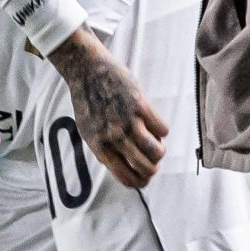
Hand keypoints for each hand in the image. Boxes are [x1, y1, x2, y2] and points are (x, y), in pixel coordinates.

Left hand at [50, 27, 167, 188]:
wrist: (86, 69)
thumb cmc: (88, 100)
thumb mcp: (89, 131)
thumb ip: (105, 149)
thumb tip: (127, 168)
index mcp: (100, 148)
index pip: (127, 178)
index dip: (142, 181)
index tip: (147, 175)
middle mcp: (114, 138)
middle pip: (147, 168)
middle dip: (154, 166)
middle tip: (153, 156)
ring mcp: (128, 122)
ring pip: (157, 152)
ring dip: (161, 150)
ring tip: (156, 141)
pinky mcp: (140, 105)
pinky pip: (163, 129)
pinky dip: (162, 129)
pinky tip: (153, 122)